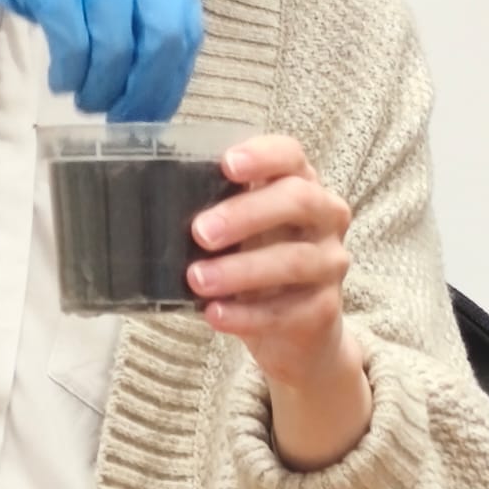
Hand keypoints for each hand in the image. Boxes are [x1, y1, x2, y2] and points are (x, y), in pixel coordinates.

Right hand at [0, 0, 202, 121]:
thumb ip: (139, 7)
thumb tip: (162, 80)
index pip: (186, 25)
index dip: (172, 78)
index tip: (155, 110)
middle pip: (162, 40)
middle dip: (143, 91)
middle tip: (122, 117)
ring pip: (118, 49)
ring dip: (102, 88)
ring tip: (85, 99)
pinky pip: (76, 44)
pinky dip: (71, 73)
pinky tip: (62, 81)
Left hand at [188, 136, 354, 387]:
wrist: (296, 333)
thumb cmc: (258, 268)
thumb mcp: (240, 233)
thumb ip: (216, 214)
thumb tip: (157, 207)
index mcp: (302, 184)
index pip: (290, 156)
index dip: (262, 156)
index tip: (227, 164)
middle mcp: (326, 217)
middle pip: (298, 201)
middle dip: (245, 214)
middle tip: (200, 232)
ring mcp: (330, 263)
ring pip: (293, 260)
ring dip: (241, 270)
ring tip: (198, 280)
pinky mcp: (325, 308)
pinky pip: (287, 310)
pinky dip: (246, 314)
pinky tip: (215, 314)